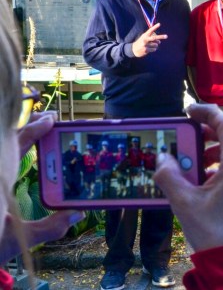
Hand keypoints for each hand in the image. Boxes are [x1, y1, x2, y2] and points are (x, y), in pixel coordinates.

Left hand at [1, 113, 84, 264]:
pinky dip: (15, 148)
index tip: (50, 120)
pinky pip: (4, 160)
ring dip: (21, 135)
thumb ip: (50, 227)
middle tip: (51, 118)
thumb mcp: (19, 240)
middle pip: (7, 141)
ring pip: (4, 149)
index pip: (13, 148)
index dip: (32, 131)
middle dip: (28, 126)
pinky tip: (28, 146)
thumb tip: (78, 212)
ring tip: (42, 125)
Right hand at [132, 23, 167, 57]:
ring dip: (155, 45)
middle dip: (161, 36)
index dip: (155, 27)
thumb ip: (151, 38)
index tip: (159, 24)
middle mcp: (145, 39)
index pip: (150, 30)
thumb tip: (159, 41)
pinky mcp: (146, 50)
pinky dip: (153, 49)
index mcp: (145, 35)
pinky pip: (154, 49)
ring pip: (156, 45)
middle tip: (166, 36)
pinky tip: (149, 49)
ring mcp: (145, 45)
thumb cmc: (141, 42)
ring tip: (150, 46)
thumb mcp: (144, 38)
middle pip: (154, 38)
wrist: (133, 49)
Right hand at [153, 104, 222, 251]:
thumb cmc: (213, 233)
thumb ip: (169, 176)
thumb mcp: (184, 203)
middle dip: (211, 128)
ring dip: (217, 145)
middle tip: (190, 132)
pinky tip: (205, 176)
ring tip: (196, 158)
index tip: (190, 110)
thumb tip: (161, 159)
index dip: (207, 113)